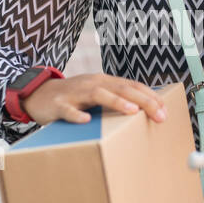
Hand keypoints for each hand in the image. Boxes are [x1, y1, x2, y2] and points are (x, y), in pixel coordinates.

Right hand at [20, 72, 167, 125]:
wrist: (38, 94)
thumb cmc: (73, 97)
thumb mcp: (96, 94)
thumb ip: (115, 100)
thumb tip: (143, 112)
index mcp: (104, 82)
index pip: (132, 86)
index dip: (150, 96)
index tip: (165, 110)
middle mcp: (93, 84)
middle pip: (122, 88)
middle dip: (143, 101)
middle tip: (160, 115)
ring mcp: (76, 93)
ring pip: (99, 94)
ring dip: (117, 102)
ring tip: (133, 111)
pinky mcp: (59, 104)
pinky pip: (68, 109)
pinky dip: (77, 115)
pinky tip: (86, 120)